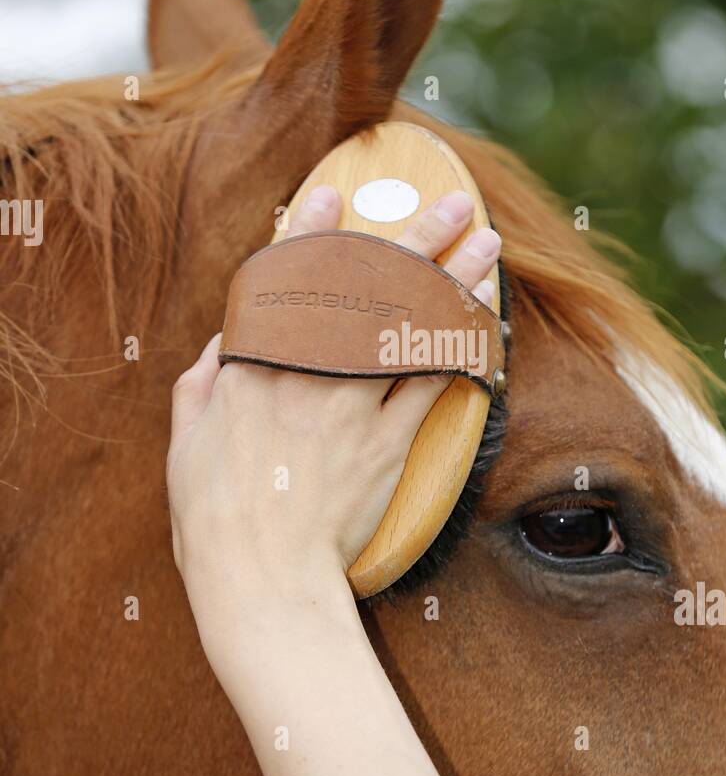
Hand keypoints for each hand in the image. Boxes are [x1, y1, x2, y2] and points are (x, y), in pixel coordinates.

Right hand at [166, 185, 500, 627]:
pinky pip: (433, 386)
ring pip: (411, 328)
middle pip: (368, 293)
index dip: (309, 233)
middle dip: (414, 239)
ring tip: (489, 244)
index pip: (284, 283)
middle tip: (453, 203)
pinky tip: (487, 324)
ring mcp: (352, 408)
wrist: (263, 582)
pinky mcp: (389, 445)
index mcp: (250, 370)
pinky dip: (461, 351)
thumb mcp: (186, 444)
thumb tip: (223, 344)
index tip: (335, 193)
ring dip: (456, 281)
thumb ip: (203, 385)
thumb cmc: (212, 520)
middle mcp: (305, 376)